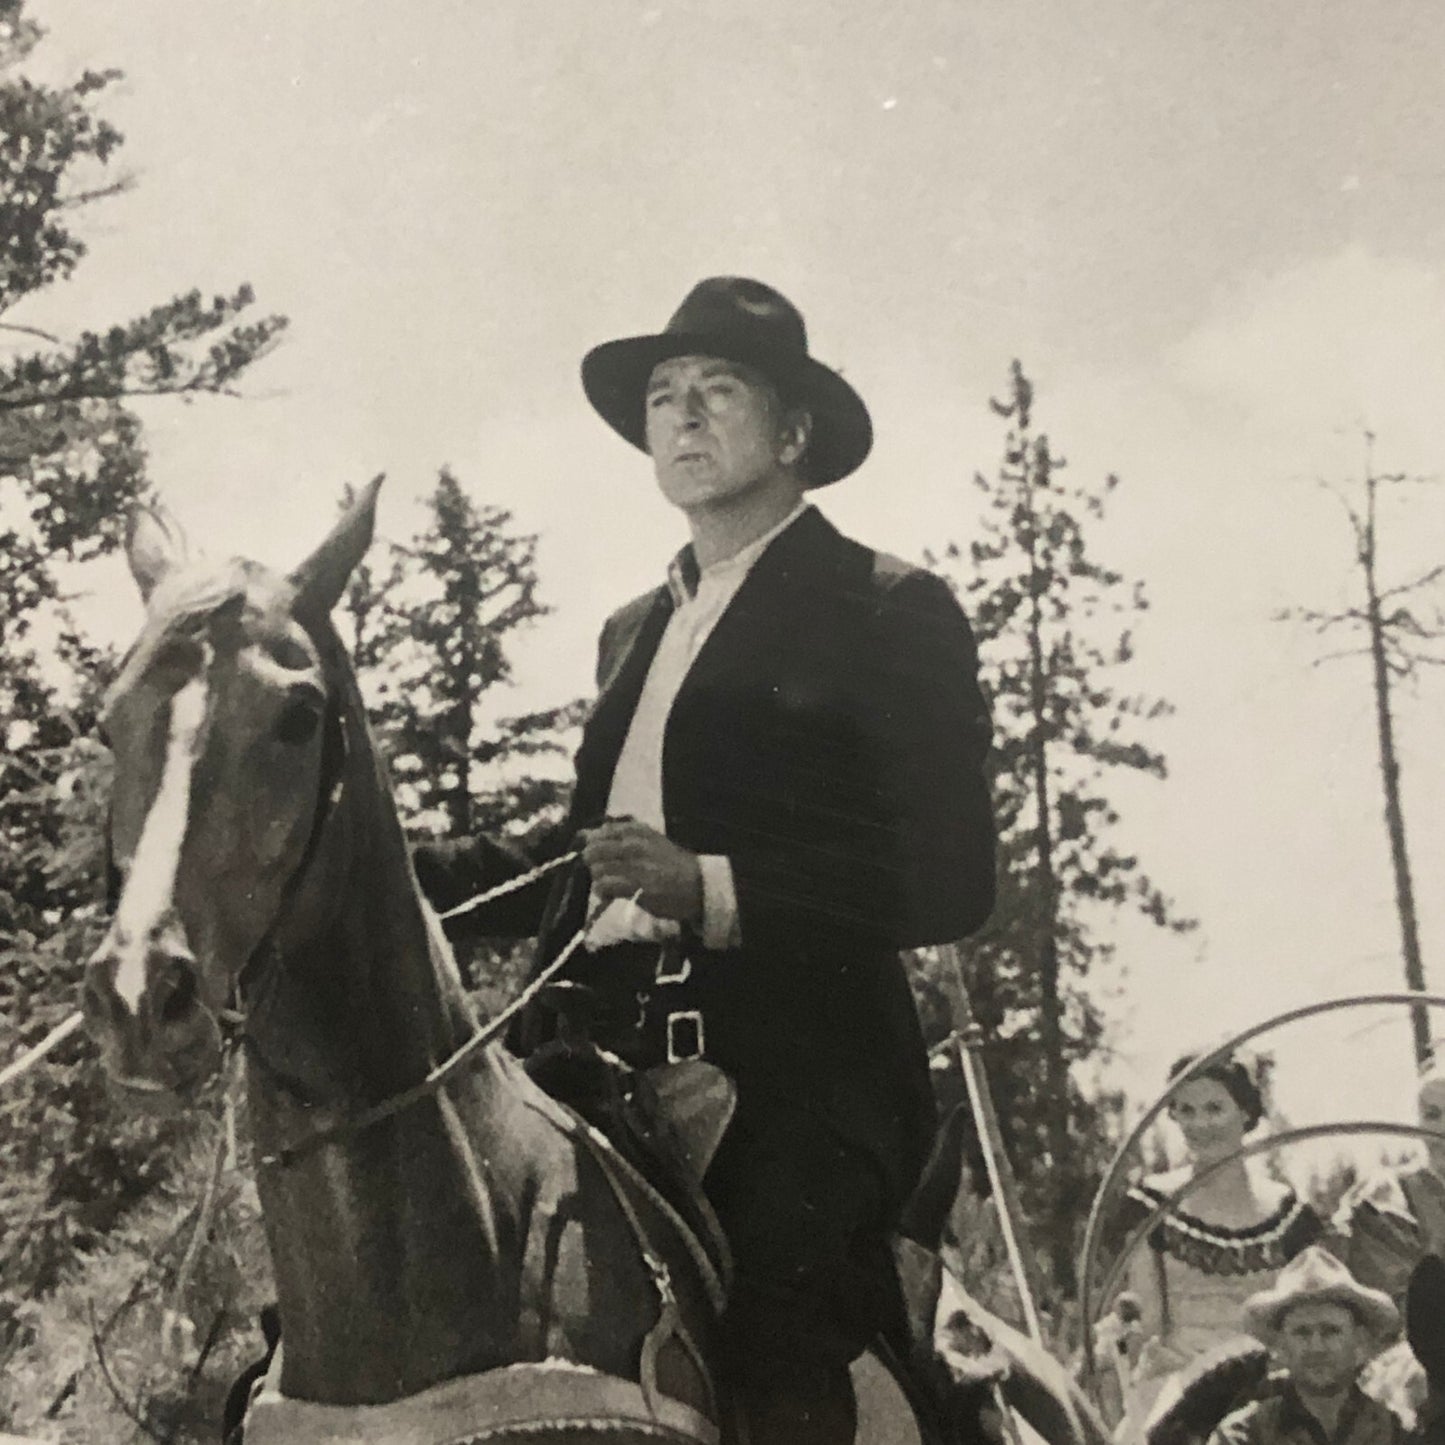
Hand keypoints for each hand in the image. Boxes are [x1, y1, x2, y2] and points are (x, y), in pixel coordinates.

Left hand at [580, 818, 703, 925]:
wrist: (697, 885)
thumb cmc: (670, 863)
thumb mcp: (648, 840)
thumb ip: (618, 836)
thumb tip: (585, 834)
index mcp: (637, 830)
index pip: (601, 832)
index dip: (593, 844)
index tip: (598, 854)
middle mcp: (635, 844)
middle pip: (594, 850)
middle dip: (592, 862)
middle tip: (601, 870)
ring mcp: (635, 865)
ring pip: (597, 868)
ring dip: (598, 878)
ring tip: (608, 883)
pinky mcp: (636, 886)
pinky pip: (605, 885)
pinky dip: (602, 890)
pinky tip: (609, 893)